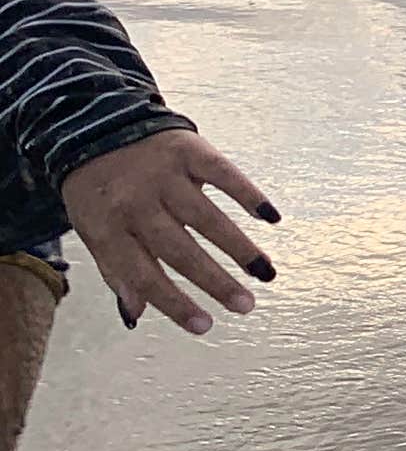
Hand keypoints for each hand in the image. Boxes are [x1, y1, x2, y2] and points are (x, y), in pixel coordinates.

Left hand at [57, 129, 282, 334]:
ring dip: (239, 247)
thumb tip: (135, 316)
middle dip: (215, 282)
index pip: (143, 275)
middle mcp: (136, 202)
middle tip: (246, 306)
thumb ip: (115, 270)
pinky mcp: (187, 149)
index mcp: (108, 227)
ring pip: (206, 217)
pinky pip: (223, 174)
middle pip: (180, 250)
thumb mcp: (92, 230)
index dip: (174, 304)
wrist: (92, 123)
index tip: (205, 327)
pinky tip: (269, 217)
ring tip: (265, 273)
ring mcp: (163, 174)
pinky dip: (248, 194)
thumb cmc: (97, 188)